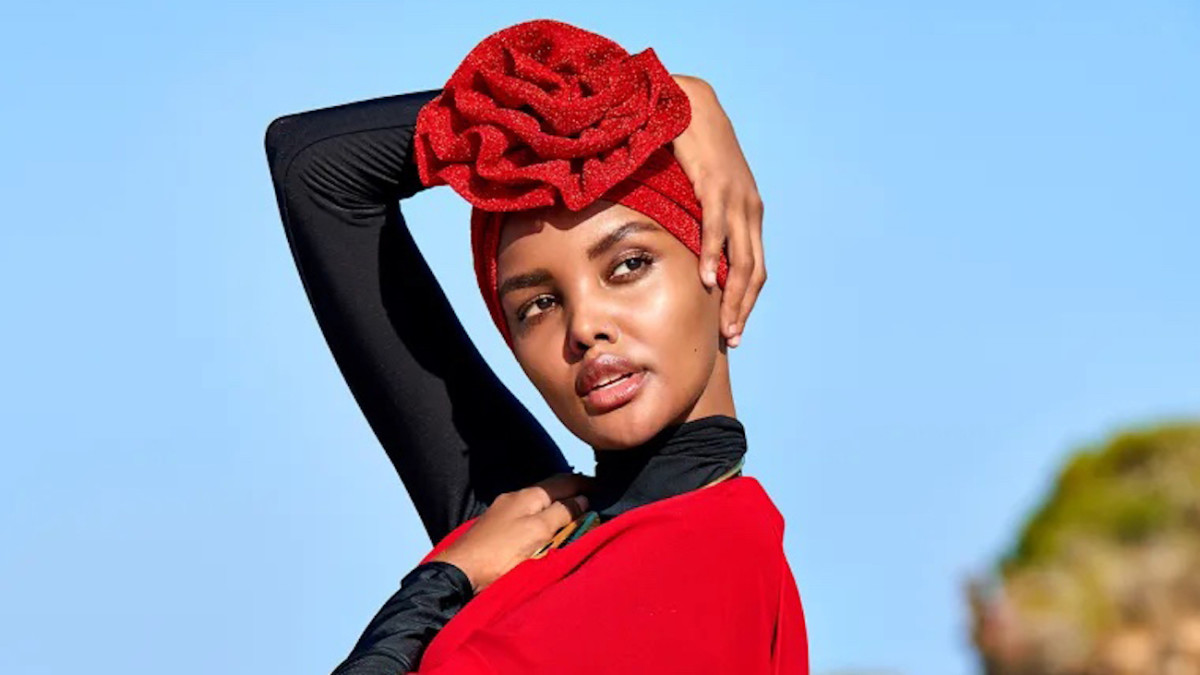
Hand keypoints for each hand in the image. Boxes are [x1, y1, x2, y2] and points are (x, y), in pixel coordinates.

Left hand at [430, 473, 590, 592]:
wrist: (458, 572)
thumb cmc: (499, 553)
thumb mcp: (537, 532)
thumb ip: (562, 514)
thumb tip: (583, 499)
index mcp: (528, 495)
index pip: (564, 481)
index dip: (585, 484)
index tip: (604, 487)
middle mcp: (515, 499)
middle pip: (551, 491)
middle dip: (573, 493)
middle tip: (594, 501)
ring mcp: (504, 514)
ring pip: (539, 505)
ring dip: (558, 508)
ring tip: (576, 516)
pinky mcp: (497, 531)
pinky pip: (529, 519)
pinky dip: (544, 521)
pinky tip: (547, 531)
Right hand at [670, 74, 765, 347]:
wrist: (690, 102)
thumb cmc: (691, 149)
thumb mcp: (701, 192)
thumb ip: (702, 221)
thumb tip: (688, 252)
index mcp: (749, 214)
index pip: (755, 269)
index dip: (746, 302)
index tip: (734, 331)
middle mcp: (750, 210)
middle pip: (754, 271)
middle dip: (743, 308)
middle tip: (733, 339)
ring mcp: (735, 198)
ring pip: (741, 258)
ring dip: (733, 295)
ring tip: (725, 324)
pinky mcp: (715, 185)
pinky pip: (716, 229)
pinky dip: (713, 257)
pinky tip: (707, 279)